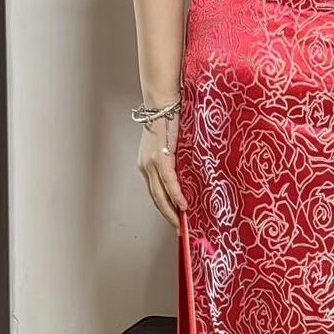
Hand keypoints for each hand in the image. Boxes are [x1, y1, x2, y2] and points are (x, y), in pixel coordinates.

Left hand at [137, 111, 186, 230]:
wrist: (163, 103)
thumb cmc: (170, 120)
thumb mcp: (170, 144)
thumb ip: (174, 159)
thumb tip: (188, 173)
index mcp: (147, 165)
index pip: (155, 192)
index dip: (164, 208)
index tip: (174, 220)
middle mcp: (145, 167)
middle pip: (155, 198)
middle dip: (167, 215)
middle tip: (178, 231)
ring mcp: (151, 163)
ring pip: (160, 194)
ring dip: (171, 211)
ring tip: (181, 224)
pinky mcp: (159, 157)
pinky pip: (168, 182)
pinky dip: (175, 195)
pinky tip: (183, 206)